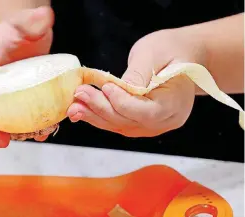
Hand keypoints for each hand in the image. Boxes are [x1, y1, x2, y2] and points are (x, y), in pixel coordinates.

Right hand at [0, 6, 53, 147]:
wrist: (31, 41)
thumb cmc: (23, 31)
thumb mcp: (27, 25)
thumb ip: (33, 22)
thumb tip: (43, 16)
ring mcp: (5, 91)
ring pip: (1, 113)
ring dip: (7, 130)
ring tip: (19, 139)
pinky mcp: (20, 97)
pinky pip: (20, 114)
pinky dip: (26, 125)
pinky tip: (39, 130)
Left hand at [67, 28, 206, 136]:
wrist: (181, 57)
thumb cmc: (171, 50)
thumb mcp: (156, 53)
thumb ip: (138, 73)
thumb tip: (116, 90)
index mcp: (176, 103)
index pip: (148, 112)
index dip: (124, 103)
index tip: (105, 88)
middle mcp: (165, 120)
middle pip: (130, 122)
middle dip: (102, 109)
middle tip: (79, 95)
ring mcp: (153, 124)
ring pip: (121, 126)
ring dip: (95, 116)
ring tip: (74, 106)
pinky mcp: (141, 122)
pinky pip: (119, 123)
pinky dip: (100, 117)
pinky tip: (83, 109)